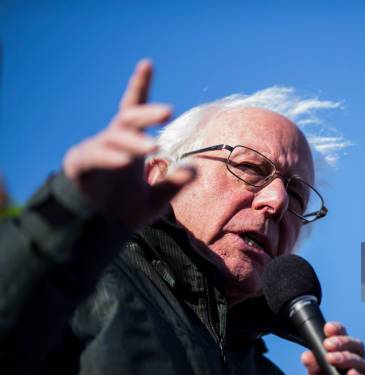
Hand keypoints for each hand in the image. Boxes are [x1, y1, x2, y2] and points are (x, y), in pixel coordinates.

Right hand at [62, 59, 195, 227]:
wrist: (96, 231)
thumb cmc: (123, 210)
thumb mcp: (156, 200)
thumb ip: (174, 185)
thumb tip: (194, 169)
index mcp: (131, 145)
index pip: (136, 110)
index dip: (140, 86)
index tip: (147, 63)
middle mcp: (113, 143)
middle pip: (129, 118)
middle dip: (147, 112)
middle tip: (168, 111)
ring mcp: (95, 152)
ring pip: (114, 138)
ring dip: (134, 141)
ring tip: (153, 147)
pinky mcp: (79, 165)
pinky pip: (94, 157)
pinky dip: (109, 157)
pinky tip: (125, 160)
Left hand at [299, 322, 364, 374]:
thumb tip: (307, 354)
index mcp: (340, 366)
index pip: (343, 343)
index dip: (339, 331)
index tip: (328, 329)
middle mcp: (355, 372)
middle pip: (357, 348)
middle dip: (344, 342)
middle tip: (328, 345)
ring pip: (364, 365)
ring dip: (349, 359)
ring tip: (334, 359)